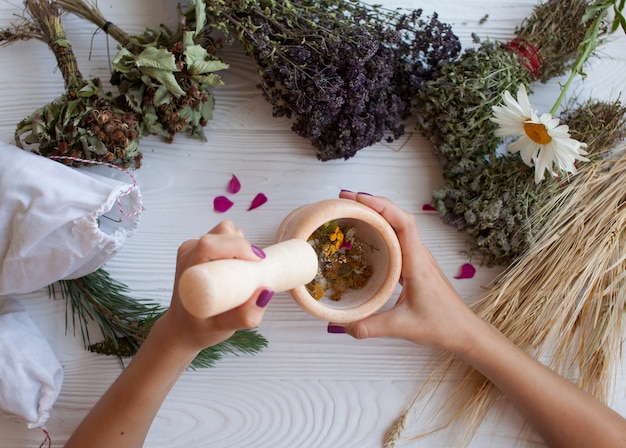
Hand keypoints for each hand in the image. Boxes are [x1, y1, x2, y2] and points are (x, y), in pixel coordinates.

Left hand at [158, 221, 271, 355]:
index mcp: (190, 271)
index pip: (211, 244)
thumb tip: (266, 291)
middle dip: (243, 246)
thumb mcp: (224, 328)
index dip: (238, 247)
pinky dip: (236, 247)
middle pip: (223, 232)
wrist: (183, 328)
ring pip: (226, 231)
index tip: (257, 261)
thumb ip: (246, 316)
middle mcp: (189, 254)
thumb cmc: (202, 328)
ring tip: (239, 273)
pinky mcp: (199, 247)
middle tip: (250, 272)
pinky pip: (225, 236)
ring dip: (240, 247)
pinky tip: (233, 268)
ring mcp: (192, 248)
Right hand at [336, 191, 476, 353]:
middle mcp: (419, 255)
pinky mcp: (415, 266)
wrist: (465, 332)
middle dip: (372, 205)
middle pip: (397, 218)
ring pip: (397, 228)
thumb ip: (369, 327)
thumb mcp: (402, 327)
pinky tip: (365, 238)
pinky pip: (397, 241)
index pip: (403, 223)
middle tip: (345, 200)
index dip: (382, 206)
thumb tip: (340, 325)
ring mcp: (418, 259)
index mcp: (417, 263)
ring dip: (376, 216)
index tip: (359, 199)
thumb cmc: (442, 326)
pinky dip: (380, 232)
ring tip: (351, 212)